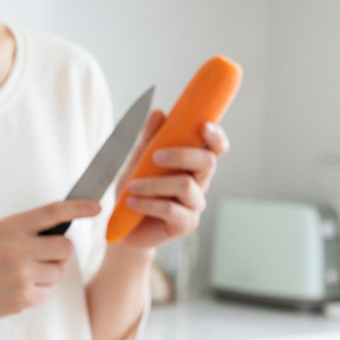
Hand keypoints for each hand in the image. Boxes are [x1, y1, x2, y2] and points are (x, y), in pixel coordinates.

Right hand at [0, 199, 102, 322]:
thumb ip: (27, 230)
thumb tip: (64, 226)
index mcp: (10, 226)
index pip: (53, 212)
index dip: (78, 208)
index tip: (97, 207)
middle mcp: (17, 248)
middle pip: (66, 247)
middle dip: (60, 254)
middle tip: (44, 258)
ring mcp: (20, 274)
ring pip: (60, 272)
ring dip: (49, 275)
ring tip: (24, 276)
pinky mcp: (22, 297)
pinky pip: (49, 292)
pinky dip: (39, 292)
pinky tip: (18, 290)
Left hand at [116, 112, 229, 249]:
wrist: (123, 226)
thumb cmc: (134, 191)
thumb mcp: (138, 162)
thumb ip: (149, 139)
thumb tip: (159, 112)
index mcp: (193, 165)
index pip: (215, 148)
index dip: (216, 136)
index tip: (204, 126)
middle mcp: (200, 183)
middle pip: (207, 162)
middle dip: (182, 155)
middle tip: (155, 156)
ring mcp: (195, 204)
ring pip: (186, 186)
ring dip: (155, 183)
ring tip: (132, 186)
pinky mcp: (186, 224)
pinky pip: (171, 209)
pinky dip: (148, 203)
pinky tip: (131, 202)